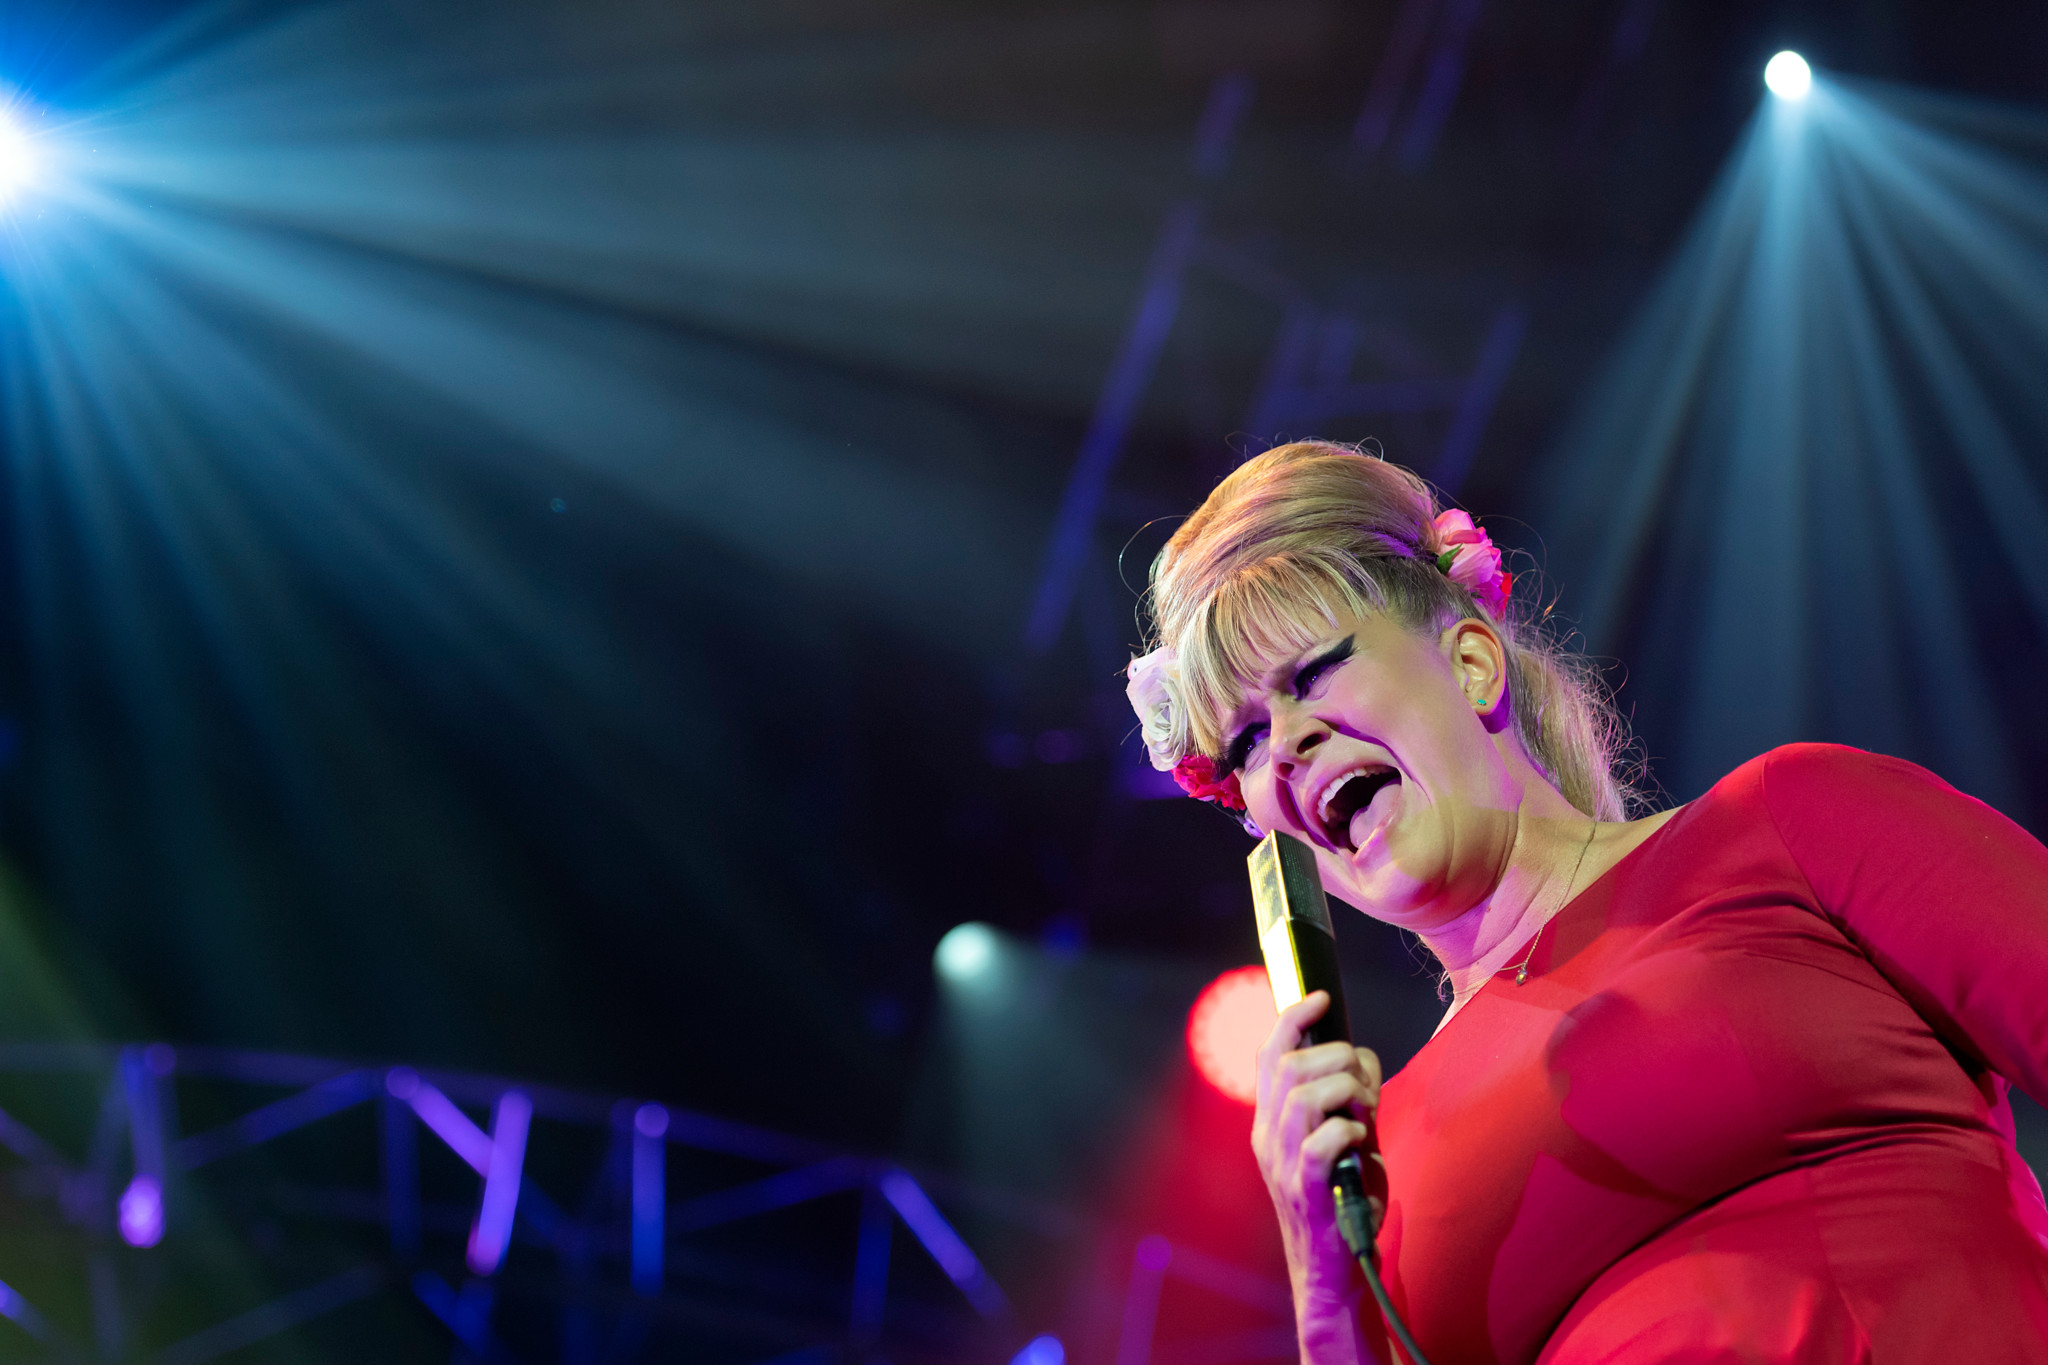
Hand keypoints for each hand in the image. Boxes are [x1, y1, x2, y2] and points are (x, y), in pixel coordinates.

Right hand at [1252, 991, 1385, 1363]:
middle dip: (1337, 1056)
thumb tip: (1362, 1057)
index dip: (1293, 1018)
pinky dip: (1350, 1128)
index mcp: (1269, 1121)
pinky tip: (1362, 1140)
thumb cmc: (1344, 1200)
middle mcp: (1268, 1137)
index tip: (1322, 997)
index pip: (1268, 1054)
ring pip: (1304, 1095)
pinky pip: (1322, 1140)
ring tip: (1367, 1108)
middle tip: (1365, 1081)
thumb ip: (1347, 1099)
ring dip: (1346, 1089)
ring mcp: (1282, 1163)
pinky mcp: (1307, 1188)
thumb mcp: (1342, 1139)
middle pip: (1289, 1066)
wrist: (1336, 1269)